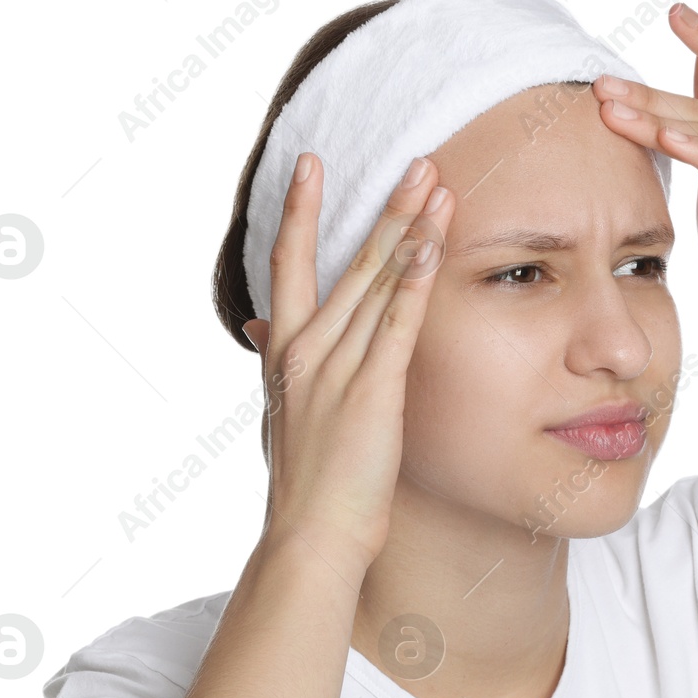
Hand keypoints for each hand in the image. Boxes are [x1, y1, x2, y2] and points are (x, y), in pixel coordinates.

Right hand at [243, 152, 453, 572]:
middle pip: (346, 260)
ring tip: (436, 182)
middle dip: (383, 206)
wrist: (309, 539)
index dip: (299, 212)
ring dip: (409, 228)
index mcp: (284, 355)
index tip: (309, 164)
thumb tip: (261, 332)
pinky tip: (433, 244)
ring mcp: (336, 369)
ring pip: (375, 282)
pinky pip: (397, 324)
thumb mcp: (284, 416)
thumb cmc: (308, 489)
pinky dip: (414, 280)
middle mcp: (305, 351)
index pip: (288, 266)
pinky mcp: (371, 392)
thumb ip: (280, 368)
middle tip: (415, 158)